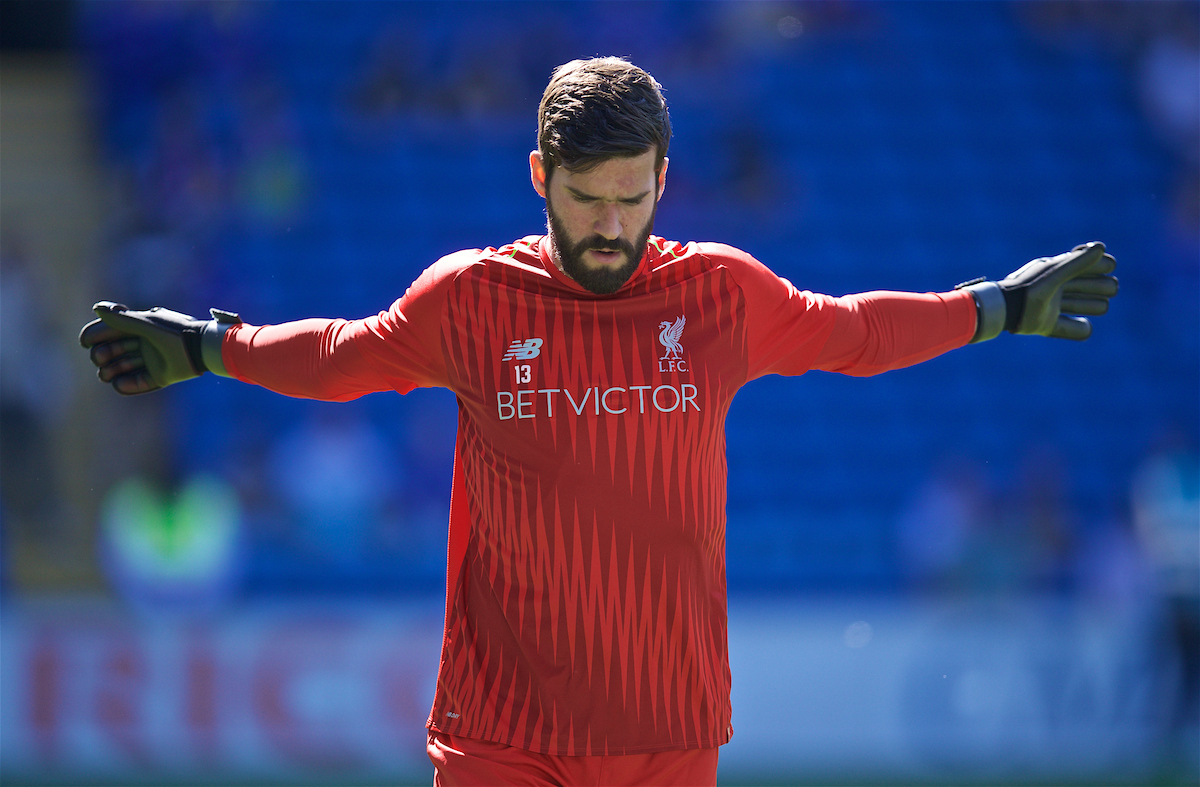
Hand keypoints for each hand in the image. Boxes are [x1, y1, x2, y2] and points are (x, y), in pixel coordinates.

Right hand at [80, 301, 236, 394]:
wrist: (201, 349)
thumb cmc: (174, 332)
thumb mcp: (146, 324)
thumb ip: (122, 319)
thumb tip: (96, 308)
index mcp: (138, 327)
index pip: (108, 331)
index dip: (94, 335)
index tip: (85, 342)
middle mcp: (142, 343)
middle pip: (111, 351)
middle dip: (101, 354)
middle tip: (101, 357)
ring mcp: (150, 360)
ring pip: (121, 368)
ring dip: (109, 371)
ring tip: (106, 374)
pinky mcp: (158, 376)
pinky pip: (135, 383)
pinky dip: (125, 385)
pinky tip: (119, 383)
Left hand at [999, 242, 1117, 339]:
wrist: (1005, 309)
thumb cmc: (1030, 287)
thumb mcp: (1055, 273)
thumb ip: (1077, 262)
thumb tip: (1101, 247)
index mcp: (1061, 270)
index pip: (1095, 266)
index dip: (1102, 266)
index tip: (1104, 268)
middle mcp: (1059, 287)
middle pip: (1097, 286)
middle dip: (1100, 286)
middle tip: (1097, 289)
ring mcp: (1054, 306)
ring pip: (1088, 305)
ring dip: (1093, 305)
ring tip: (1092, 304)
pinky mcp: (1048, 324)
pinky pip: (1075, 330)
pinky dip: (1081, 328)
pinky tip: (1084, 324)